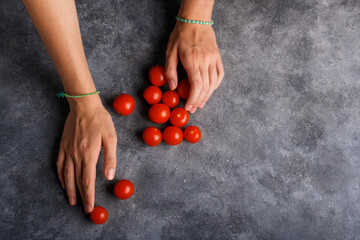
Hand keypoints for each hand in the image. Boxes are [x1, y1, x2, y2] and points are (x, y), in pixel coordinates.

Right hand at [56, 95, 116, 212]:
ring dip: (69, 190)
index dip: (89, 195)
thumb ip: (110, 158)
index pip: (88, 181)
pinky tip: (63, 182)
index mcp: (89, 155)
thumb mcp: (111, 138)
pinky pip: (60, 164)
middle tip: (84, 209)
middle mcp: (76, 155)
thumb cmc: (100, 121)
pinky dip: (61, 176)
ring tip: (71, 201)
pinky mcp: (63, 146)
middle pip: (77, 181)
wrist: (84, 105)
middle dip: (81, 197)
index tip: (90, 207)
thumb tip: (109, 176)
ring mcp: (67, 151)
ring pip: (67, 175)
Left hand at [165, 22, 224, 112]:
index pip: (196, 85)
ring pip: (214, 83)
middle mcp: (205, 61)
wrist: (195, 19)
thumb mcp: (170, 51)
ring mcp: (213, 59)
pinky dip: (216, 85)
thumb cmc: (180, 35)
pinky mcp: (218, 56)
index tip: (188, 107)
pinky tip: (210, 91)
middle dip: (199, 100)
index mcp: (192, 60)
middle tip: (193, 108)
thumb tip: (173, 87)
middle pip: (205, 87)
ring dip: (208, 95)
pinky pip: (220, 74)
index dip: (193, 98)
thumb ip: (171, 70)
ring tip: (201, 103)